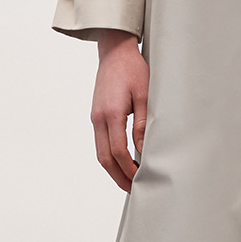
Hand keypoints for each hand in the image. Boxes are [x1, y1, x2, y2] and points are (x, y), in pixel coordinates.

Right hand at [90, 30, 148, 191]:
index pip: (118, 151)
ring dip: (113, 168)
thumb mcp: (145, 94)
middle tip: (133, 189)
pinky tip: (122, 161)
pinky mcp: (96, 115)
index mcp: (111, 113)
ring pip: (100, 152)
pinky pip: (100, 142)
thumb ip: (143, 123)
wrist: (114, 51)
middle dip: (118, 176)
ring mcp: (95, 117)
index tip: (141, 179)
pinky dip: (109, 156)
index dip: (129, 168)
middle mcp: (98, 118)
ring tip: (128, 180)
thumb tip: (143, 150)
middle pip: (104, 157)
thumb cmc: (133, 69)